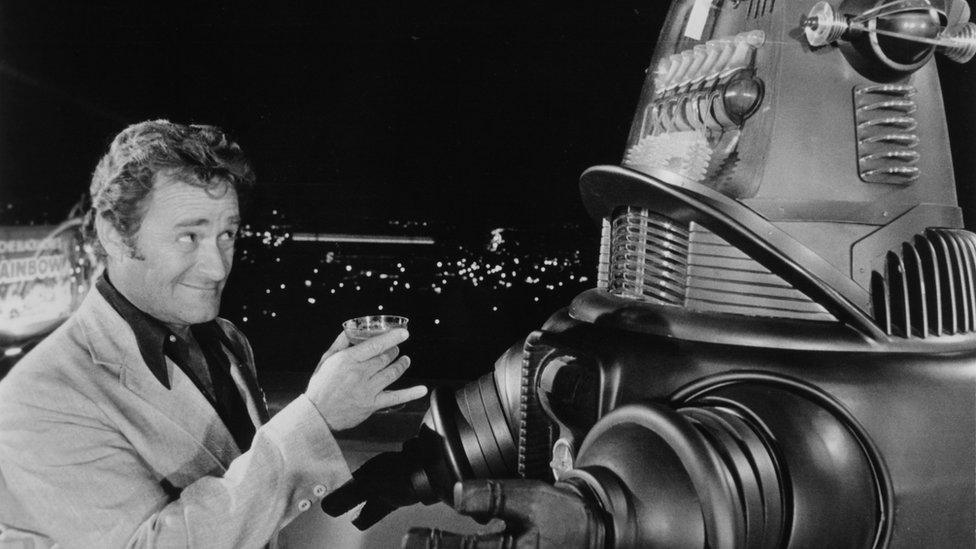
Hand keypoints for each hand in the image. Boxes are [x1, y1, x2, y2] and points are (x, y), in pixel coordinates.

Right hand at [305, 328, 427, 430]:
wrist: (316, 415)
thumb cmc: (320, 387)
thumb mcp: (326, 360)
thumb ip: (340, 344)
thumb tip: (350, 330)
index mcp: (348, 360)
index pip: (375, 345)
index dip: (392, 338)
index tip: (403, 333)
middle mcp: (360, 374)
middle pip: (385, 358)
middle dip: (394, 351)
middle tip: (396, 349)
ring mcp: (367, 390)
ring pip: (392, 373)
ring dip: (402, 365)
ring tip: (405, 360)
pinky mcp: (372, 404)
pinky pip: (395, 397)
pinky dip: (410, 393)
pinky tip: (422, 390)